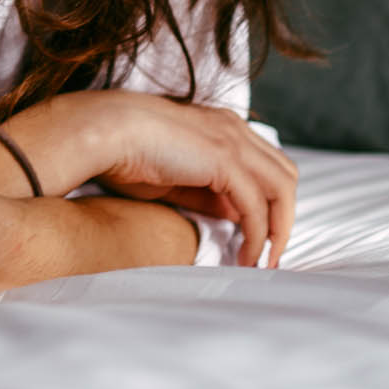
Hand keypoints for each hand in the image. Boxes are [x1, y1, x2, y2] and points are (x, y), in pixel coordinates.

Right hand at [0, 91, 299, 266]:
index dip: (269, 202)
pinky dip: (258, 235)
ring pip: (282, 189)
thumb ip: (205, 193)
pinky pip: (256, 206)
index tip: (258, 236)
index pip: (266, 165)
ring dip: (278, 230)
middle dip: (283, 217)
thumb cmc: (124, 152)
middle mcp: (234, 129)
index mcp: (222, 127)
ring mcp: (232, 142)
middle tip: (270, 254)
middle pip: (285, 175)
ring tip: (262, 262)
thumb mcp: (173, 177)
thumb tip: (230, 215)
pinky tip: (245, 257)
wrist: (102, 131)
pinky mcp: (225, 161)